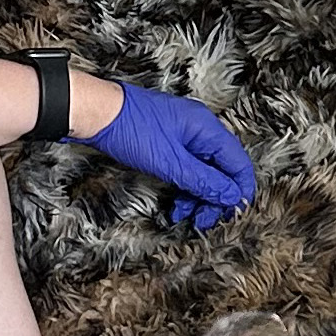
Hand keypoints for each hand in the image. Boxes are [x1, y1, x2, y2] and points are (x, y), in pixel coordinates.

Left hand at [74, 83, 257, 223]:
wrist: (96, 113)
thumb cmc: (130, 129)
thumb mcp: (170, 163)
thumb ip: (204, 181)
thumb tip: (231, 196)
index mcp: (207, 129)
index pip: (239, 164)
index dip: (238, 192)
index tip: (230, 215)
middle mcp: (201, 130)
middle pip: (222, 170)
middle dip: (215, 198)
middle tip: (201, 221)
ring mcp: (185, 135)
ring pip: (204, 172)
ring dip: (198, 196)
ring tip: (182, 215)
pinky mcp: (169, 142)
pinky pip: (188, 168)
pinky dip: (184, 187)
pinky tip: (174, 204)